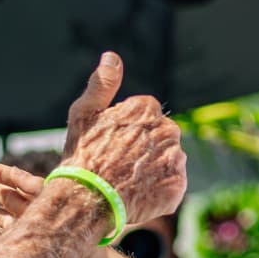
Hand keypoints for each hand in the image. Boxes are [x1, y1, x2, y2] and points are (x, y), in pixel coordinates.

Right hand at [0, 51, 185, 244]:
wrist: (86, 200)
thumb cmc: (82, 156)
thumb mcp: (84, 114)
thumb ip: (102, 84)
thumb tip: (112, 57)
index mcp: (147, 109)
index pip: (145, 118)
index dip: (127, 134)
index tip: (111, 146)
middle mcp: (168, 130)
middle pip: (159, 139)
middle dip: (144, 150)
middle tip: (119, 168)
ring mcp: (174, 160)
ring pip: (167, 162)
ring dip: (152, 171)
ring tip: (127, 183)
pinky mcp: (177, 188)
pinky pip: (172, 186)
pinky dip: (158, 191)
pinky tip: (138, 195)